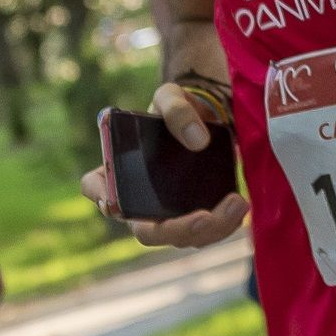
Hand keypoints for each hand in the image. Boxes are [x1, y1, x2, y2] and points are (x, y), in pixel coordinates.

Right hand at [77, 81, 251, 250]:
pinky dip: (223, 226)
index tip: (113, 199)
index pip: (95, 187)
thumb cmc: (177, 108)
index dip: (100, 196)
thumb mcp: (173, 96)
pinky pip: (205, 234)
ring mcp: (165, 214)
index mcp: (117, 169)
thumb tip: (198, 141)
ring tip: (237, 203)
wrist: (206, 119)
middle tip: (206, 217)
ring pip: (181, 238)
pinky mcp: (192, 217)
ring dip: (211, 230)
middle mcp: (137, 200)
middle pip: (146, 231)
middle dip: (177, 229)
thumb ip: (177, 110)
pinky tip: (240, 206)